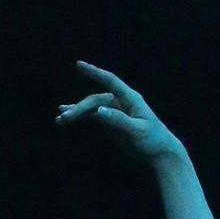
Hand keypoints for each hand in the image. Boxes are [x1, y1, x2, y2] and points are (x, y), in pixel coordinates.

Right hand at [55, 61, 181, 161]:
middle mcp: (120, 101)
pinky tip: (65, 120)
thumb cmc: (153, 140)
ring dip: (75, 112)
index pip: (110, 81)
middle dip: (80, 108)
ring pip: (90, 108)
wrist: (160, 153)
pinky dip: (79, 118)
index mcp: (130, 98)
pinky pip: (91, 117)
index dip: (94, 72)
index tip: (79, 65)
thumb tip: (99, 111)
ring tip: (60, 119)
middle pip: (95, 100)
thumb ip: (118, 120)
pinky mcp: (110, 122)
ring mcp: (113, 111)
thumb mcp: (137, 131)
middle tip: (66, 118)